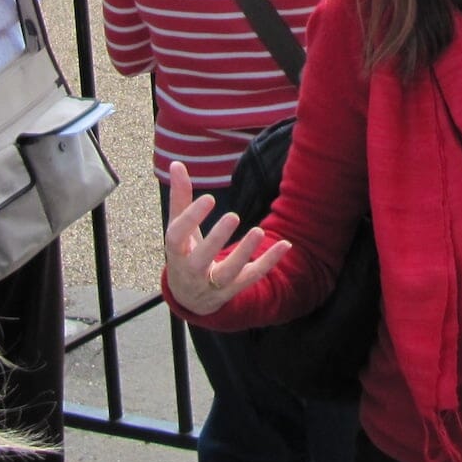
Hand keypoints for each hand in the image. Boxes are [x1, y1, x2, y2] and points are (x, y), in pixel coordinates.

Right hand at [163, 160, 289, 316]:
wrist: (189, 297)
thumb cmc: (184, 252)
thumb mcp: (178, 229)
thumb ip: (180, 198)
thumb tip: (177, 163)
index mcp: (176, 253)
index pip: (177, 237)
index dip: (191, 218)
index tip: (209, 198)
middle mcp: (191, 272)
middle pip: (200, 259)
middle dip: (215, 240)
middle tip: (233, 216)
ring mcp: (212, 285)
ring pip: (228, 273)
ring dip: (244, 253)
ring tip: (259, 231)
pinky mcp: (232, 290)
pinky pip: (252, 277)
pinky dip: (268, 262)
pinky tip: (285, 244)